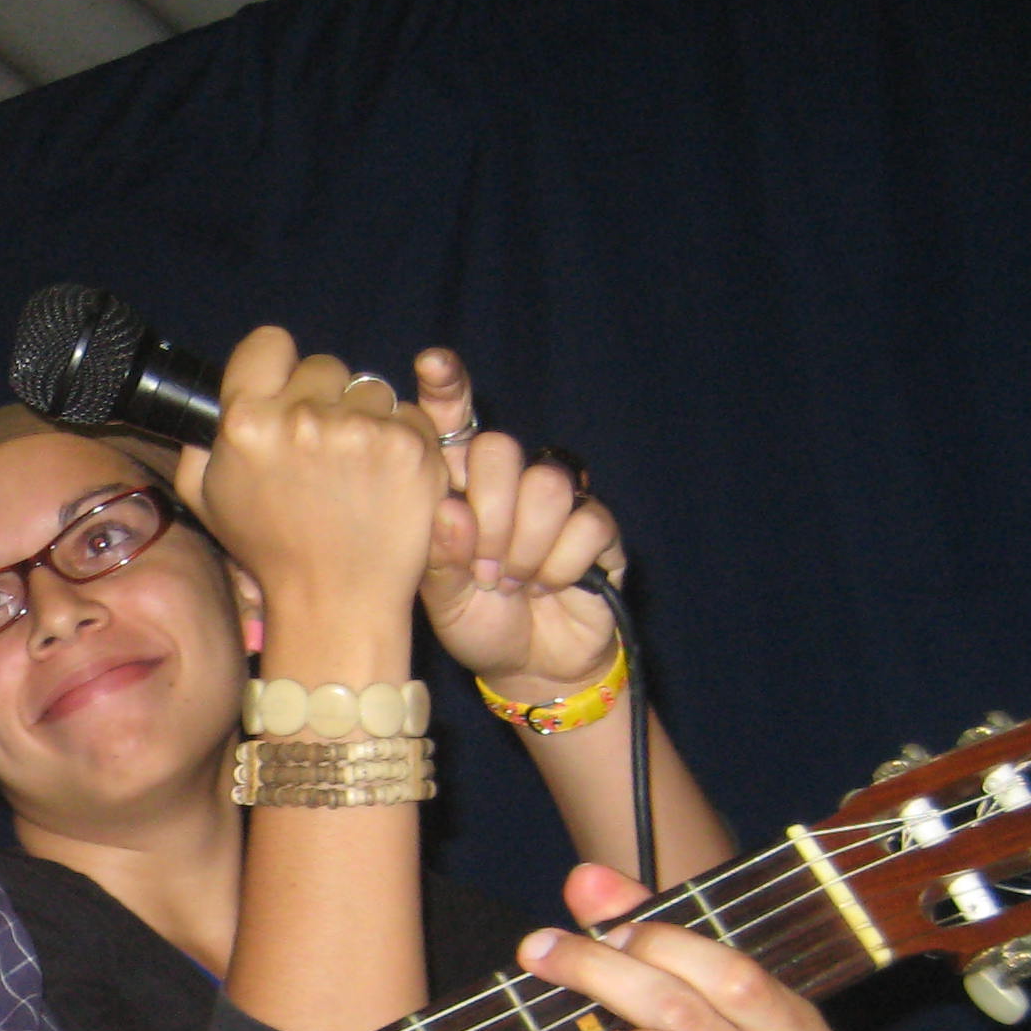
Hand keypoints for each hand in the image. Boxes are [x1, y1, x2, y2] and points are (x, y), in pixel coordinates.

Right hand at [170, 326, 445, 648]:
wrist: (334, 600)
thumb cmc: (271, 552)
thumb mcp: (209, 500)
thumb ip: (200, 447)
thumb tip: (204, 415)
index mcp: (247, 422)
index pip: (269, 343)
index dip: (278, 365)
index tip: (286, 391)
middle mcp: (302, 417)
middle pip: (325, 366)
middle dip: (326, 399)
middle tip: (325, 451)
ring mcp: (360, 430)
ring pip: (371, 388)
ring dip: (368, 420)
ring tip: (357, 471)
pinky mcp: (409, 446)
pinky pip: (410, 415)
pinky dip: (402, 442)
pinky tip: (386, 481)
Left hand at [411, 349, 624, 694]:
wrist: (531, 667)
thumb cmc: (477, 624)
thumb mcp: (441, 598)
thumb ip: (437, 556)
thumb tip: (451, 511)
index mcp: (461, 489)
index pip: (454, 423)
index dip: (448, 387)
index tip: (432, 363)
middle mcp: (509, 482)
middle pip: (502, 451)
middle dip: (490, 517)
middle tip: (483, 569)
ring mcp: (557, 500)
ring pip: (547, 487)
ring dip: (525, 549)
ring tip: (512, 584)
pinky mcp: (598, 526)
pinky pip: (586, 524)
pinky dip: (561, 567)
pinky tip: (548, 588)